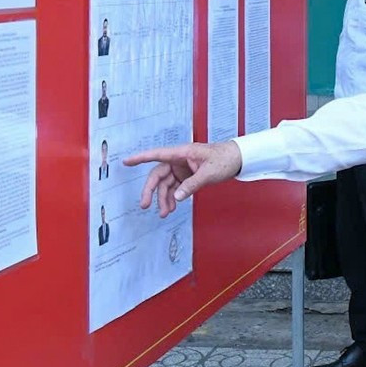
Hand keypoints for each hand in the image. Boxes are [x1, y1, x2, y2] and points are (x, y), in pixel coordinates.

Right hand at [128, 140, 243, 216]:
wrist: (239, 159)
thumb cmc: (225, 159)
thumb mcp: (209, 173)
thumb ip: (192, 185)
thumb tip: (176, 197)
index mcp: (182, 153)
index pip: (157, 155)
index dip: (140, 158)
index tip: (126, 161)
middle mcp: (179, 160)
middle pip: (159, 175)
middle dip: (151, 191)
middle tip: (145, 205)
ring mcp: (183, 169)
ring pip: (167, 184)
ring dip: (164, 198)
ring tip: (164, 213)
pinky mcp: (188, 176)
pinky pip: (176, 188)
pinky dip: (173, 197)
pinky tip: (172, 207)